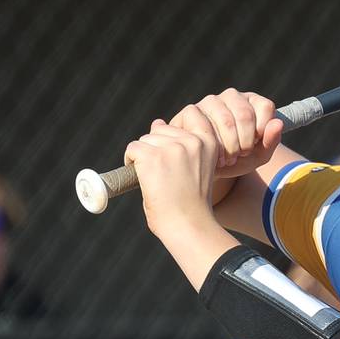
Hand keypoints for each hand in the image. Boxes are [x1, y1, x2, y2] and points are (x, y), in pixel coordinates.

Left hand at [125, 118, 221, 238]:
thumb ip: (182, 145)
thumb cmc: (192, 203)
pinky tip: (143, 179)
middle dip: (157, 149)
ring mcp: (171, 147)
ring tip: (156, 180)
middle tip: (165, 176)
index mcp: (208, 142)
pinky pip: (133, 149)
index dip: (177, 128)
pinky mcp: (152, 156)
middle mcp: (191, 141)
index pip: (192, 113)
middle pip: (160, 130)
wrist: (188, 225)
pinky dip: (131, 163)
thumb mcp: (197, 168)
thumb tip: (158, 122)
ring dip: (144, 158)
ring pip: (145, 140)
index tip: (177, 154)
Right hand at [171, 88, 282, 177]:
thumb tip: (278, 123)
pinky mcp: (191, 111)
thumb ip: (271, 141)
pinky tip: (212, 154)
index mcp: (252, 101)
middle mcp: (231, 96)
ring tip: (227, 159)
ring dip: (229, 146)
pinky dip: (212, 145)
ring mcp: (210, 102)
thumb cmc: (237, 160)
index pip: (265, 106)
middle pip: (245, 114)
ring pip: (225, 119)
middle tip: (240, 155)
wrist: (208, 170)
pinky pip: (204, 123)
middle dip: (245, 142)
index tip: (255, 145)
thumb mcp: (258, 156)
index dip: (262, 131)